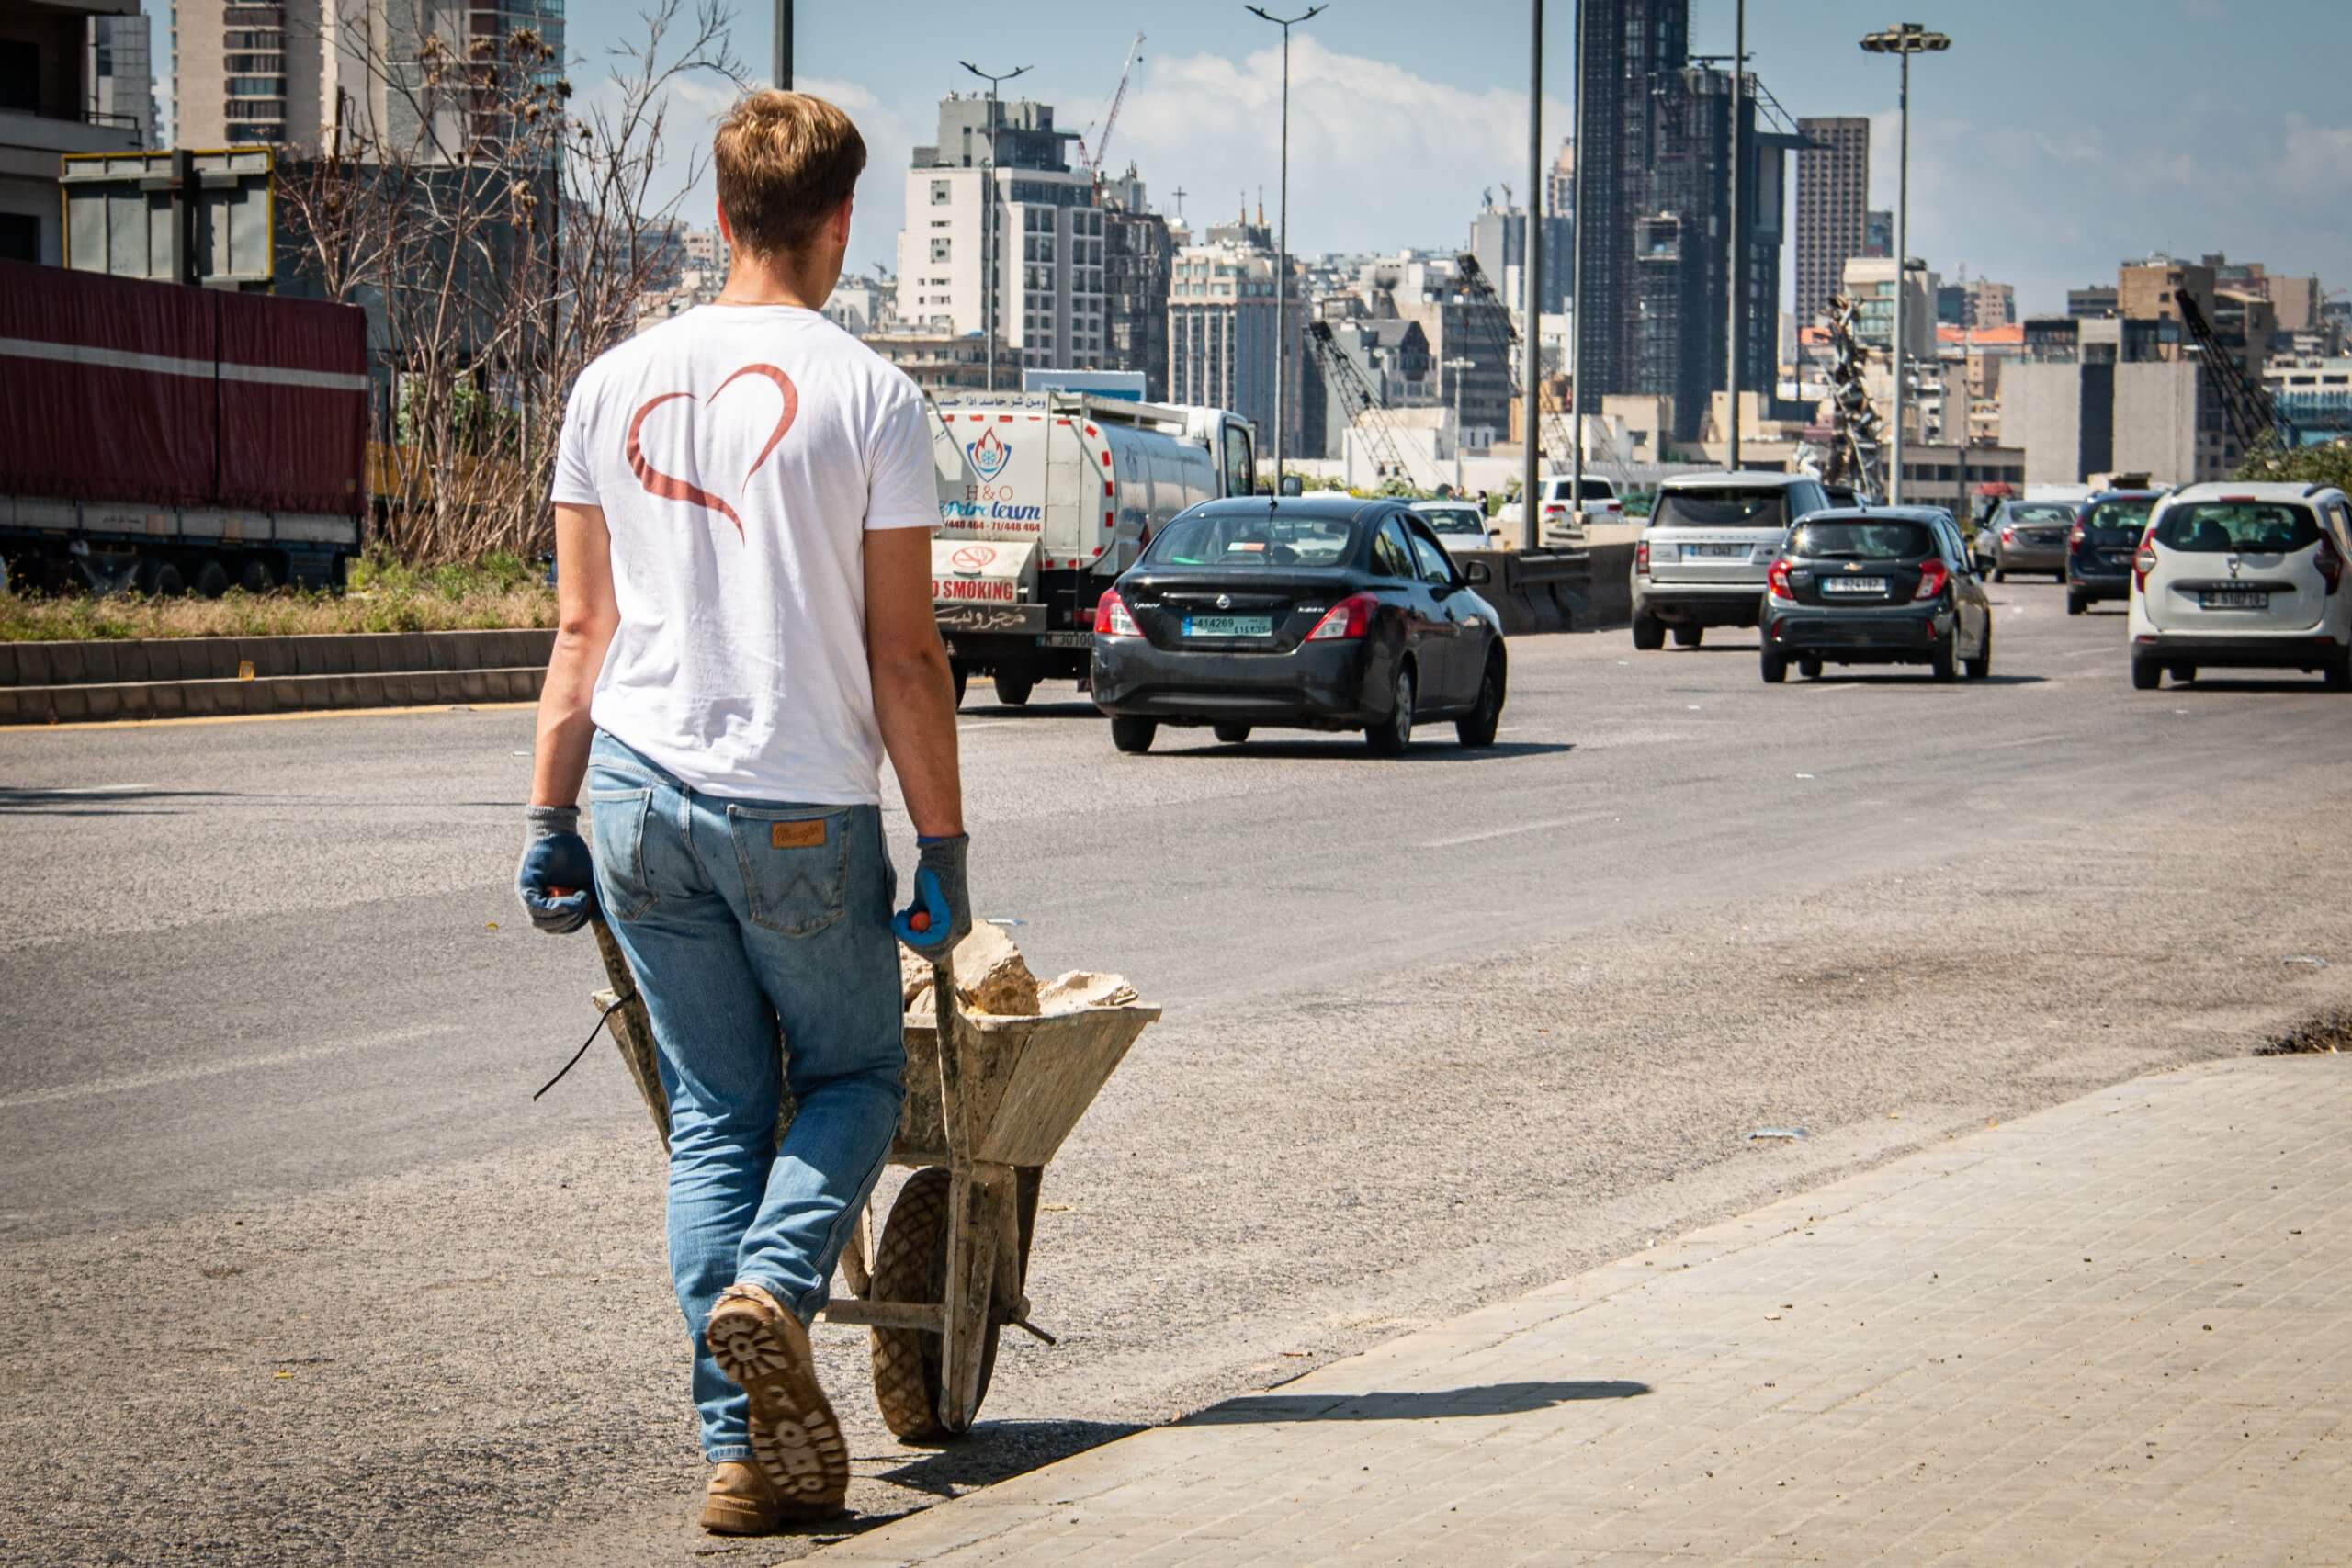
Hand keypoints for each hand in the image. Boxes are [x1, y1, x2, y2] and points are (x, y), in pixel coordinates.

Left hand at [517, 805, 597, 934]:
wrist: (561, 832)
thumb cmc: (573, 854)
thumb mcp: (585, 882)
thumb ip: (588, 900)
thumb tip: (596, 917)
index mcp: (544, 900)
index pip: (553, 925)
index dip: (571, 925)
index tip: (586, 913)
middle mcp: (530, 898)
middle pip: (545, 926)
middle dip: (569, 922)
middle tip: (584, 907)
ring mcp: (524, 892)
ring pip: (538, 919)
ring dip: (564, 915)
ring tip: (581, 900)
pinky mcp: (524, 884)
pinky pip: (535, 905)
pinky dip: (556, 907)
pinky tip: (574, 898)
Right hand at [891, 834, 970, 958]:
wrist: (940, 858)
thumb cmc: (932, 877)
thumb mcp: (928, 904)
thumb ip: (923, 921)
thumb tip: (912, 936)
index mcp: (960, 927)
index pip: (937, 950)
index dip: (916, 943)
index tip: (904, 927)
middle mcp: (961, 931)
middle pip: (932, 954)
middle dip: (910, 941)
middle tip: (899, 922)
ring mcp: (955, 929)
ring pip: (925, 948)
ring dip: (905, 934)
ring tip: (900, 914)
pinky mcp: (946, 924)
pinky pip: (922, 940)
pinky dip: (906, 930)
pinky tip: (904, 913)